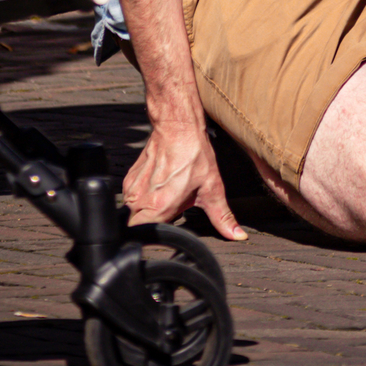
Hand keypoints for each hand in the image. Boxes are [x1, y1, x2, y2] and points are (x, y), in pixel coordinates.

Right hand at [122, 117, 244, 242]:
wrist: (178, 127)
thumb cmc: (194, 155)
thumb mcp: (212, 189)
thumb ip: (222, 217)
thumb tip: (237, 235)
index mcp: (159, 207)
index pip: (145, 237)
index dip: (157, 236)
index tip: (168, 226)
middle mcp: (141, 200)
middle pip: (137, 226)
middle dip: (152, 223)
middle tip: (170, 208)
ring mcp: (132, 189)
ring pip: (132, 212)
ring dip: (147, 209)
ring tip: (165, 195)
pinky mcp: (129, 179)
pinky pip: (131, 197)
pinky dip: (143, 196)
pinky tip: (159, 185)